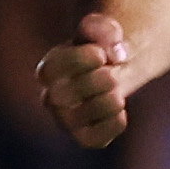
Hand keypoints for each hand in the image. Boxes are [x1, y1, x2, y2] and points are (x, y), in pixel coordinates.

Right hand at [37, 11, 135, 149]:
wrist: (117, 68)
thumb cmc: (105, 48)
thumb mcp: (104, 29)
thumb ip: (103, 29)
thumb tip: (116, 55)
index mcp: (48, 70)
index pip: (50, 71)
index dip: (77, 62)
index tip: (101, 54)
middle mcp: (51, 97)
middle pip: (59, 97)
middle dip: (94, 83)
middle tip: (112, 73)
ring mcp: (66, 119)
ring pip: (75, 120)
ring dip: (105, 103)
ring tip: (118, 93)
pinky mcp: (85, 136)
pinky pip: (93, 140)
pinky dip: (112, 125)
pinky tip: (120, 112)